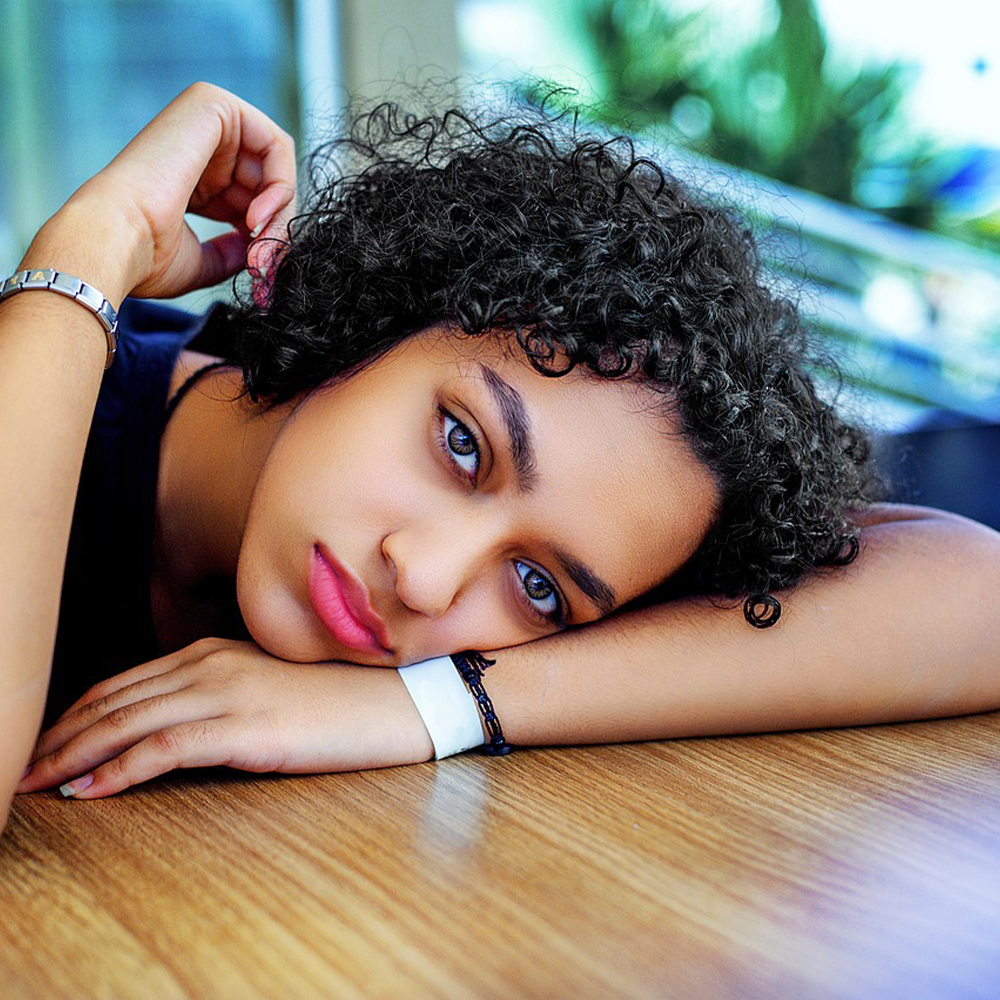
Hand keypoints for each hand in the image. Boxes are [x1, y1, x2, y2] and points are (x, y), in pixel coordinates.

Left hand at [16, 639, 433, 798]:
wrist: (401, 699)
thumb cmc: (340, 698)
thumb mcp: (271, 687)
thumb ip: (222, 693)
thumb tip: (178, 723)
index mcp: (215, 651)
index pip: (126, 683)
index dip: (79, 714)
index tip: (48, 742)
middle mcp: (212, 663)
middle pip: (114, 700)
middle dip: (61, 736)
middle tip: (24, 766)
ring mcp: (229, 692)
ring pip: (127, 722)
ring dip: (74, 755)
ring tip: (38, 782)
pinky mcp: (247, 727)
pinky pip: (164, 749)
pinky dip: (119, 771)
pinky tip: (91, 791)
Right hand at [48, 82, 296, 301]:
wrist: (117, 239)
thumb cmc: (147, 256)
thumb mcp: (202, 261)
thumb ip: (232, 253)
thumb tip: (259, 251)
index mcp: (193, 175)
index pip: (253, 197)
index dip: (266, 234)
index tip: (261, 268)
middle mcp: (199, 142)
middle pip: (269, 180)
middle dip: (277, 226)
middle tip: (266, 262)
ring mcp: (205, 118)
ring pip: (278, 166)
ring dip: (280, 214)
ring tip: (260, 245)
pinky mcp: (214, 104)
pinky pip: (277, 144)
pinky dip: (280, 186)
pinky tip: (257, 217)